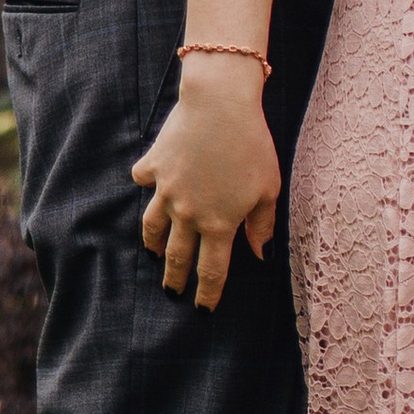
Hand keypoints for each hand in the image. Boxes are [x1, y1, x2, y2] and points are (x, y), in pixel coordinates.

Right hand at [132, 62, 279, 311]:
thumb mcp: (268, 187)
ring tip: (154, 252)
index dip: (206, 295)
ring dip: (153, 244)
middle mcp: (188, 213)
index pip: (210, 272)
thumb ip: (261, 225)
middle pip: (178, 257)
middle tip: (171, 292)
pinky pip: (144, 179)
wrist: (220, 102)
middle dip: (174, 279)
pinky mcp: (155, 164)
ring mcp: (167, 190)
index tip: (202, 311)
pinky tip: (150, 185)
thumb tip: (259, 255)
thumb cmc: (251, 143)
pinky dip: (146, 184)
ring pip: (153, 228)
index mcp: (219, 224)